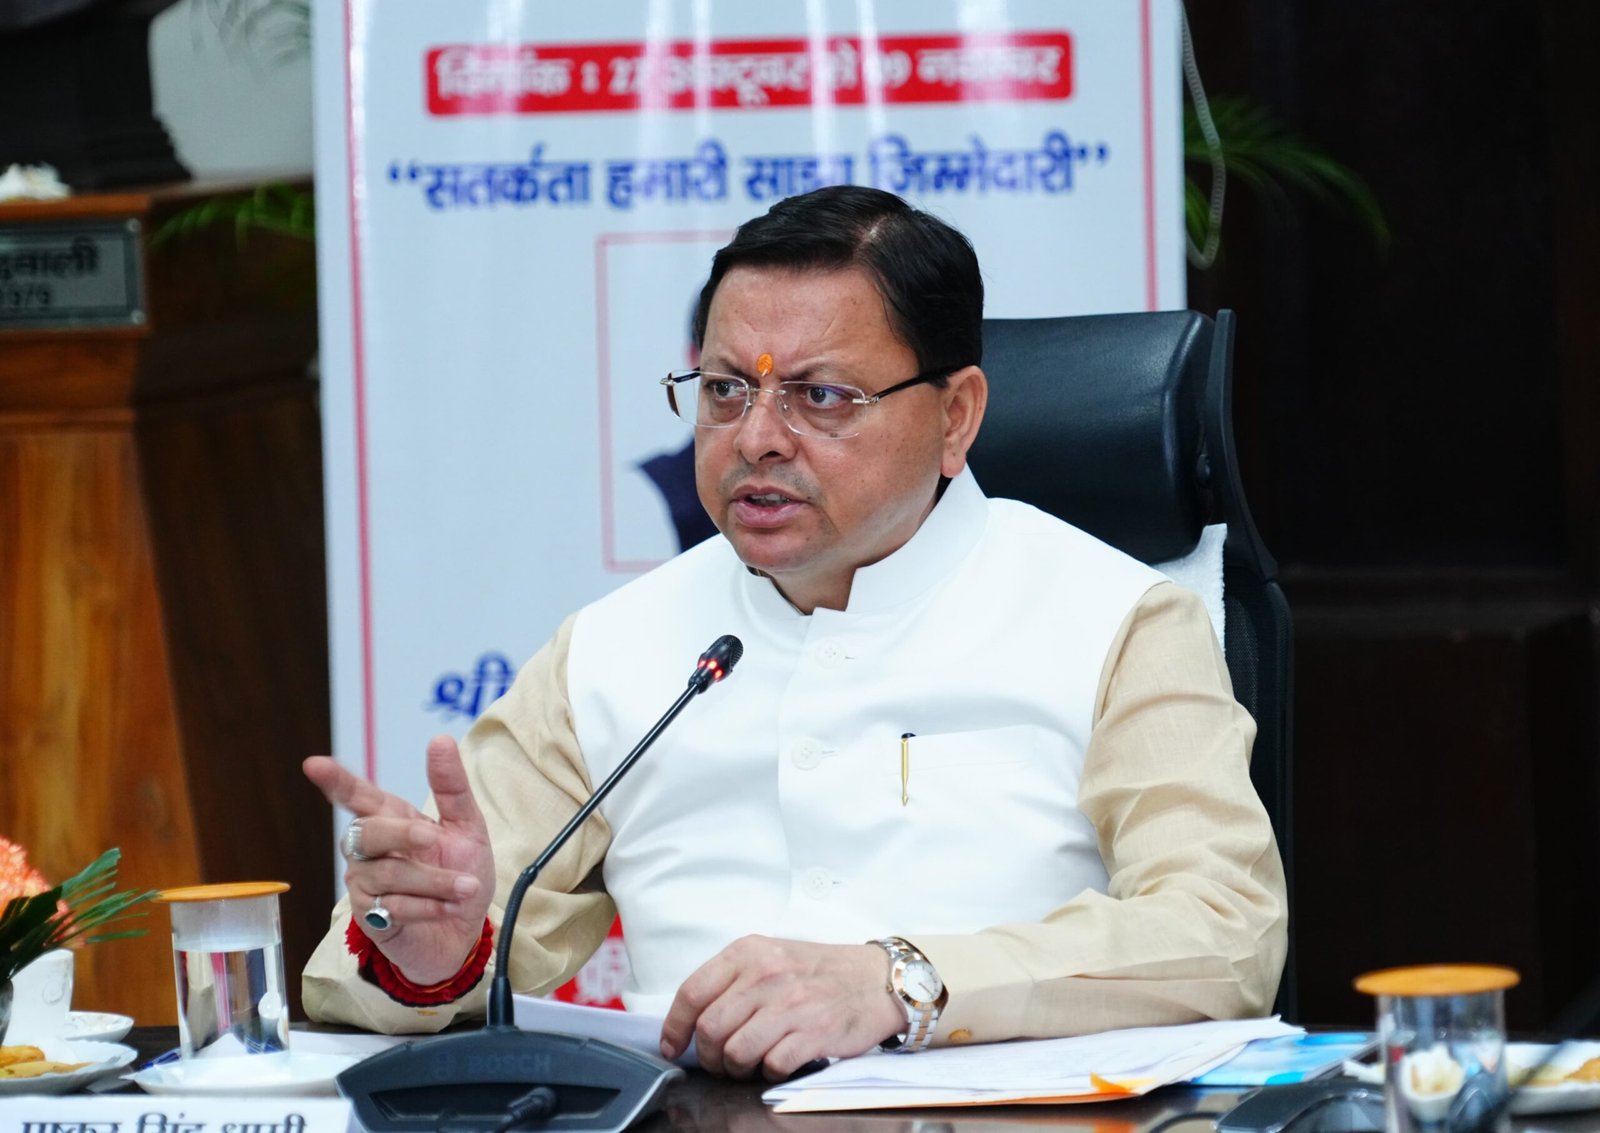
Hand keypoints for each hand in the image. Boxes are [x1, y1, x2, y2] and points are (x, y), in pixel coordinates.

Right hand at [303, 736, 495, 985]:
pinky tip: (451, 907)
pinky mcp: (370, 918)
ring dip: (434, 880)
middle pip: (367, 832)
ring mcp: (365, 884)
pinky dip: (429, 906)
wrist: (466, 930)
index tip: (314, 765)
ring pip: (386, 874)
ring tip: (467, 886)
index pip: (357, 796)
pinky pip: (392, 907)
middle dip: (400, 834)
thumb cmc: (461, 872)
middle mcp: (369, 850)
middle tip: (431, 838)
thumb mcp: (467, 827)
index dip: (336, 781)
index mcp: (391, 818)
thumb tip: (440, 740)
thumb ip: (452, 787)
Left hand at [658, 936, 903, 1079]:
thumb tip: (691, 1017)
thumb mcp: (770, 955)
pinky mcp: (813, 1033)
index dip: (675, 1026)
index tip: (672, 1046)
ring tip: (746, 1066)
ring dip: (735, 1069)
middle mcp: (766, 975)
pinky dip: (768, 1073)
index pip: (692, 992)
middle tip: (718, 1061)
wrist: (874, 979)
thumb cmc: (817, 971)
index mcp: (749, 952)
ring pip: (735, 1052)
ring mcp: (791, 1005)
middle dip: (707, 1055)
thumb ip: (732, 979)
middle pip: (710, 1029)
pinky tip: (776, 1063)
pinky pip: (771, 1066)